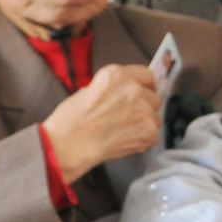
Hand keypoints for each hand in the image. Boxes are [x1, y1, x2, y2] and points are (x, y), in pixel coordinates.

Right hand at [42, 64, 161, 183]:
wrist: (67, 146)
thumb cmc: (71, 121)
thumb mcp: (90, 90)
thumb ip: (115, 88)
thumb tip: (132, 91)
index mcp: (117, 75)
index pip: (147, 75)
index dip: (144, 86)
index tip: (143, 93)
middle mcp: (133, 89)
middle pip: (153, 97)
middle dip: (143, 107)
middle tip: (125, 118)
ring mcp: (143, 110)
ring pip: (155, 116)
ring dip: (144, 124)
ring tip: (121, 131)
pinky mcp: (148, 131)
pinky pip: (153, 134)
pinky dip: (142, 140)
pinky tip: (123, 141)